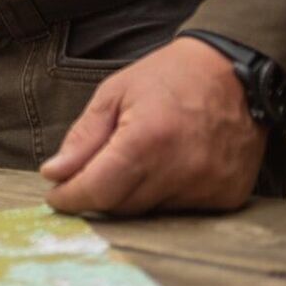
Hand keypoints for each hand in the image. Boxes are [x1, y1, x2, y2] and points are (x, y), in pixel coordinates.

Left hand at [41, 37, 267, 214]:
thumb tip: (54, 173)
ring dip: (130, 194)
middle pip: (121, 207)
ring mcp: (207, 188)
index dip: (71, 197)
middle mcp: (180, 170)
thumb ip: (83, 137)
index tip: (55, 197)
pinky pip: (180, 211)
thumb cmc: (168, 77)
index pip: (99, 189)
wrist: (231, 73)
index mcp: (146, 140)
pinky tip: (163, 167)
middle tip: (83, 178)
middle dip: (96, 194)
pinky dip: (162, 196)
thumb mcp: (114, 93)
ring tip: (132, 159)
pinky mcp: (227, 198)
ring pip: (149, 212)